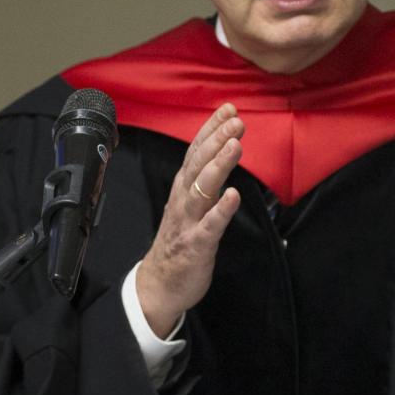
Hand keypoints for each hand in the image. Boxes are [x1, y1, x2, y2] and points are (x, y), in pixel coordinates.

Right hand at [136, 103, 242, 337]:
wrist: (158, 285)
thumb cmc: (178, 243)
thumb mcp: (190, 204)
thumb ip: (203, 180)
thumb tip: (221, 152)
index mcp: (183, 189)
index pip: (196, 151)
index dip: (211, 129)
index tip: (228, 108)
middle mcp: (184, 200)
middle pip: (198, 163)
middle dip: (217, 139)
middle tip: (236, 121)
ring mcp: (188, 222)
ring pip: (202, 188)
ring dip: (218, 165)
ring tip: (235, 145)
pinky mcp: (196, 245)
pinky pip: (210, 226)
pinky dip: (221, 210)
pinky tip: (234, 195)